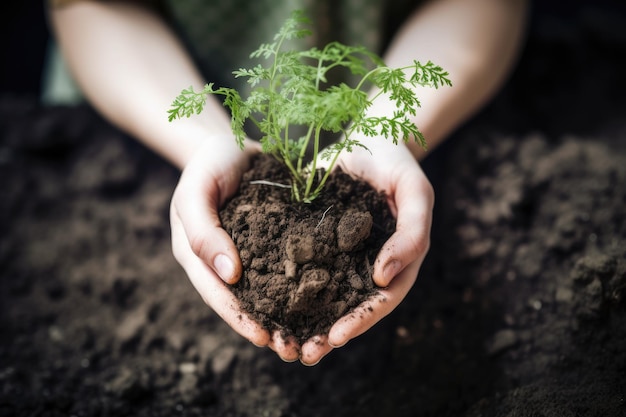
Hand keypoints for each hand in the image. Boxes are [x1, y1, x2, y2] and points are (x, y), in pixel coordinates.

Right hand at [170, 137, 302, 360]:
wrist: (228, 145)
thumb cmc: (207, 165)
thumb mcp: (196, 192)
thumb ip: (203, 231)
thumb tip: (229, 274)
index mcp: (198, 256)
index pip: (217, 293)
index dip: (238, 318)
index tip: (262, 338)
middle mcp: (223, 262)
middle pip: (243, 302)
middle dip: (266, 328)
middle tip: (293, 351)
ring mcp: (247, 253)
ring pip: (267, 292)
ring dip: (287, 317)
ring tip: (311, 340)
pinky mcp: (271, 242)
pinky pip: (285, 268)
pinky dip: (300, 287)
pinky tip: (324, 300)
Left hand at [299, 141, 433, 364]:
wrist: (367, 140)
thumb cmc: (397, 165)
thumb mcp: (416, 193)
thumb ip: (412, 233)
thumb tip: (384, 278)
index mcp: (397, 261)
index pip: (382, 300)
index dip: (362, 319)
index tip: (338, 335)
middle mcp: (369, 266)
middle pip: (352, 308)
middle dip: (330, 333)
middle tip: (306, 354)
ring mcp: (342, 256)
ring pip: (326, 297)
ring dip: (307, 323)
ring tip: (285, 346)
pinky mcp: (317, 243)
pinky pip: (303, 270)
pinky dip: (289, 291)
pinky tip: (269, 307)